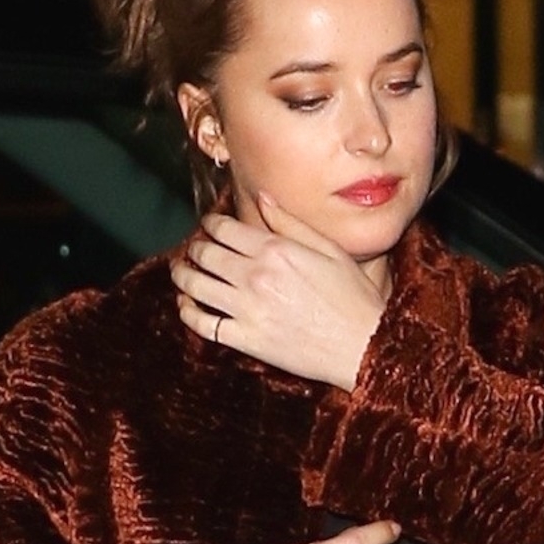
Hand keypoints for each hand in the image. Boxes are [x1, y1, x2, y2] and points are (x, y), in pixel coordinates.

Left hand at [171, 195, 388, 388]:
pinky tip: (186, 306)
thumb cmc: (352, 297)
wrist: (363, 345)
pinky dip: (188, 313)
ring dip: (182, 276)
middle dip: (194, 248)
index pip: (224, 228)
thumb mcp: (328, 249)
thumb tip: (263, 197)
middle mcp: (255, 276)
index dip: (210, 224)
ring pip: (196, 286)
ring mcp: (248, 309)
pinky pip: (204, 324)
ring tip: (180, 273)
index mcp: (275, 249)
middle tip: (192, 250)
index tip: (208, 225)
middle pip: (205, 254)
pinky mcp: (247, 340)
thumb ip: (290, 223)